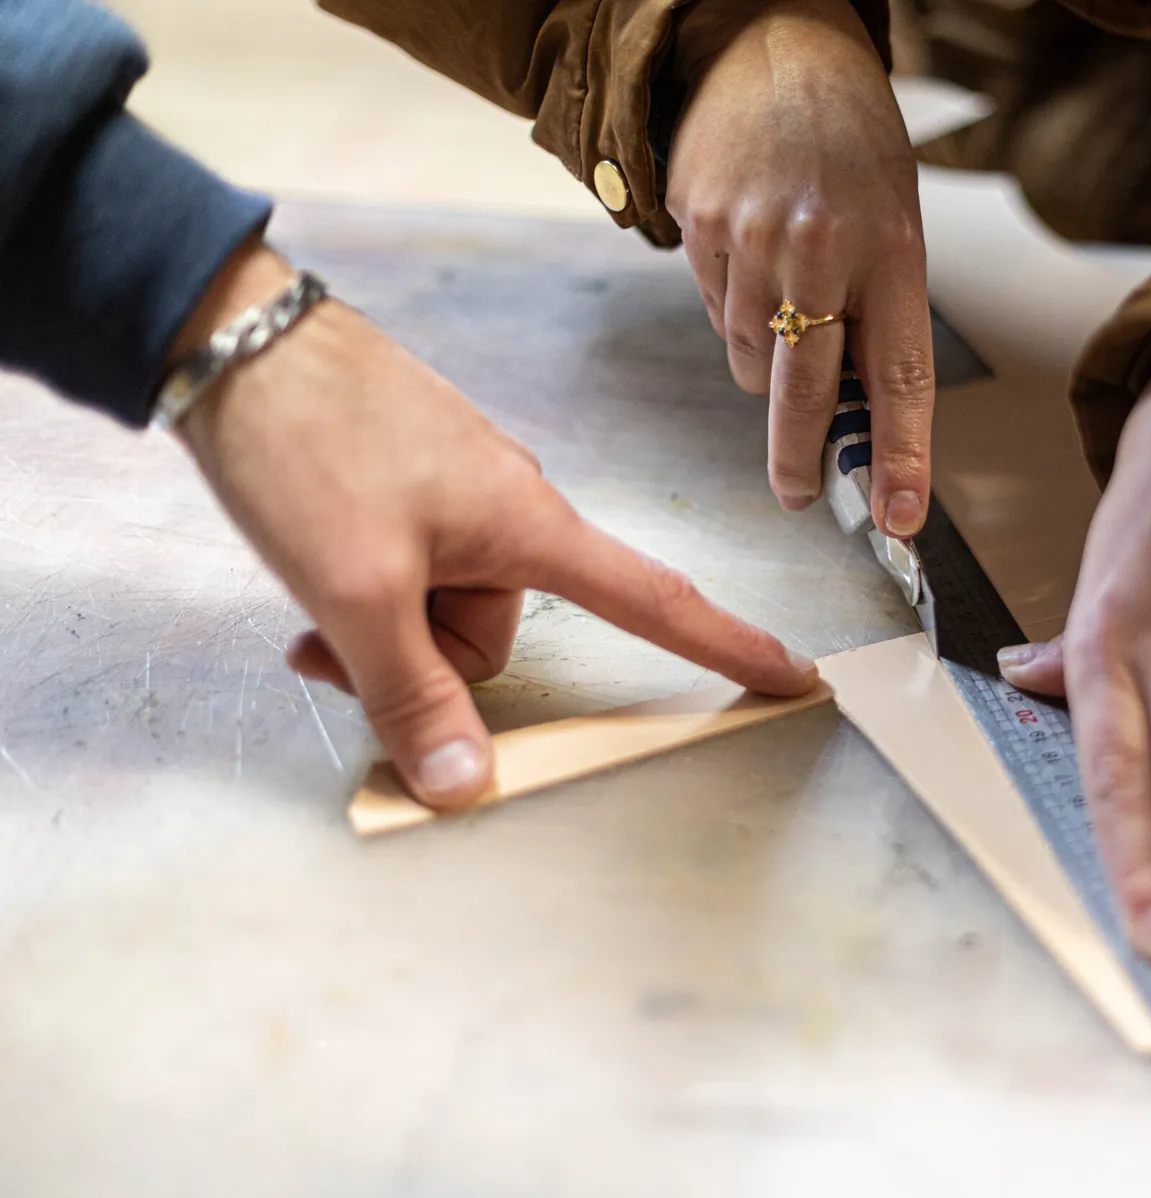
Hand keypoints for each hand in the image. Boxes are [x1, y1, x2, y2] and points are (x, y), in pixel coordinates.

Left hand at [173, 241, 818, 806]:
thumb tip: (466, 789)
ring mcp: (460, 494)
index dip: (729, 647)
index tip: (793, 676)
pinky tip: (309, 567)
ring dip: (378, 625)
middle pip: (496, 636)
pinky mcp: (412, 484)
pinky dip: (366, 591)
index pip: (654, 602)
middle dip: (420, 655)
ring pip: (442, 609)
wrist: (232, 332)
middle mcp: (510, 509)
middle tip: (338, 632)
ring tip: (311, 596)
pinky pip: (411, 569)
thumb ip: (413, 696)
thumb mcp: (357, 590)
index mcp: (530, 526)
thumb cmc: (308, 444)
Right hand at [666, 0, 932, 536]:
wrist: (773, 42)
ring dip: (767, 361)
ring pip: (751, 360)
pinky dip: (733, 311)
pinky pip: (714, 315)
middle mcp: (821, 249)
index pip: (899, 376)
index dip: (901, 456)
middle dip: (800, 458)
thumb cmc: (849, 137)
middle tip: (798, 492)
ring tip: (785, 297)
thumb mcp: (894, 217)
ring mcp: (752, 240)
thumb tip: (856, 416)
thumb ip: (879, 310)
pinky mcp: (699, 230)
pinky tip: (750, 259)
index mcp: (891, 248)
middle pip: (805, 392)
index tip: (900, 515)